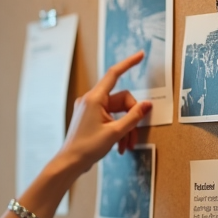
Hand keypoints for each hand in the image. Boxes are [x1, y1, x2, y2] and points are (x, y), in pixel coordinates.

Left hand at [58, 51, 152, 173]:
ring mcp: (89, 109)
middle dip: (131, 118)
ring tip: (126, 146)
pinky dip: (117, 130)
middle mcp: (91, 100)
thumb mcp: (115, 132)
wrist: (69, 162)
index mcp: (94, 98)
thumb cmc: (87, 147)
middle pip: (122, 100)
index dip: (129, 63)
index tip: (140, 55)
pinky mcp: (90, 118)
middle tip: (133, 137)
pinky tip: (119, 146)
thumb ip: (133, 117)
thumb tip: (147, 105)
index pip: (114, 74)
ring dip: (125, 128)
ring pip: (117, 112)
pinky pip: (110, 118)